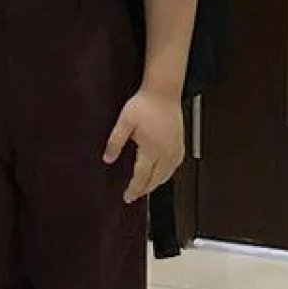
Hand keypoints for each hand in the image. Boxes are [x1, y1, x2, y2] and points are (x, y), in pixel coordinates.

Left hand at [103, 87, 185, 203]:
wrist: (163, 91)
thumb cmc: (145, 104)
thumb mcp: (124, 122)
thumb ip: (115, 142)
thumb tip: (107, 159)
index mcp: (152, 150)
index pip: (142, 177)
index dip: (134, 189)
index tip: (127, 197)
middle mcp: (166, 152)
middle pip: (156, 180)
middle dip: (144, 189)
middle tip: (134, 195)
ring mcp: (175, 148)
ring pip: (167, 175)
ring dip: (156, 184)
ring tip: (146, 188)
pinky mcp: (180, 143)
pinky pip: (175, 165)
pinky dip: (168, 174)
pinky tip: (162, 173)